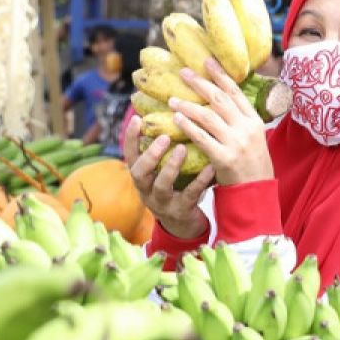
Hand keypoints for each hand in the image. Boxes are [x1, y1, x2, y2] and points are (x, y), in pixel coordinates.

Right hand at [124, 116, 213, 239]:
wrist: (184, 226)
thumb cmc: (175, 188)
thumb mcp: (162, 171)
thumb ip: (163, 150)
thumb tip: (173, 114)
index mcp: (142, 177)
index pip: (129, 155)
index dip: (130, 138)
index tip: (136, 118)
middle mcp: (147, 190)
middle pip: (139, 172)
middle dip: (150, 154)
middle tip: (164, 137)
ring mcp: (163, 202)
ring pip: (161, 185)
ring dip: (170, 167)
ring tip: (182, 149)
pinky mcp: (181, 211)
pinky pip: (189, 195)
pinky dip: (199, 181)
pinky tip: (210, 167)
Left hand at [169, 58, 272, 185]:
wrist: (256, 193)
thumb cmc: (252, 166)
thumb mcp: (254, 138)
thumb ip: (240, 121)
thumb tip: (221, 102)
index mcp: (255, 121)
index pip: (236, 92)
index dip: (220, 75)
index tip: (207, 61)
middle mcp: (246, 128)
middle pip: (220, 99)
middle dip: (200, 84)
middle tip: (183, 73)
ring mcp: (236, 142)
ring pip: (208, 116)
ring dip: (188, 106)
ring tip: (172, 100)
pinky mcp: (224, 158)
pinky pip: (202, 138)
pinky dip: (188, 126)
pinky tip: (177, 120)